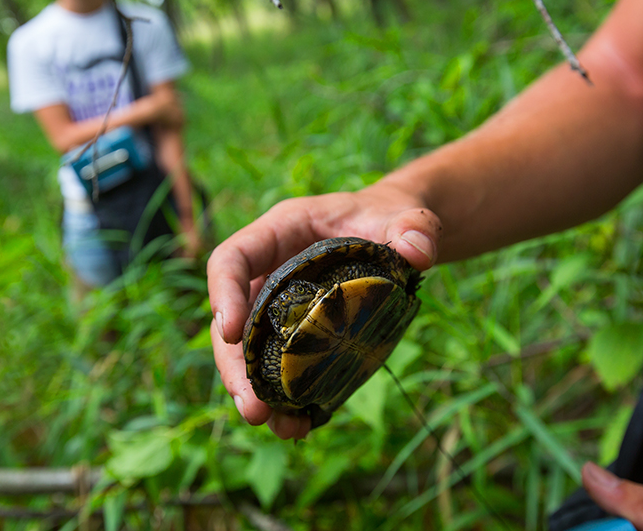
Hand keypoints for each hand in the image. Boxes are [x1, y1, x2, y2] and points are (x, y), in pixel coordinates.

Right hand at [207, 183, 441, 438]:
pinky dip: (289, 398)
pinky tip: (303, 426)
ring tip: (281, 428)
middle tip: (253, 409)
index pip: (232, 259)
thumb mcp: (404, 214)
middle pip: (234, 321)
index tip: (230, 332)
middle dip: (236, 367)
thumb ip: (413, 225)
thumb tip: (419, 253)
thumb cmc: (389, 216)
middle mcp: (269, 273)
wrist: (398, 237)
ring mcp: (280, 308)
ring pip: (252, 353)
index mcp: (278, 233)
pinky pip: (283, 368)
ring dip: (259, 392)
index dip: (224, 295)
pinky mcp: (299, 336)